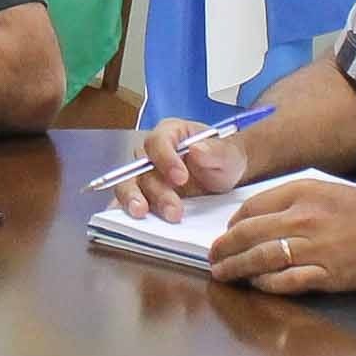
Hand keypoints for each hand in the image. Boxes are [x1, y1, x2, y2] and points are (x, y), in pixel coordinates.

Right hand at [113, 116, 254, 220]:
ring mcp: (145, 175)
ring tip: (144, 215)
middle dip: (155, 190)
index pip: (158, 141)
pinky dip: (127, 210)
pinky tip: (133, 222)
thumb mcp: (228, 154)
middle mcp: (152, 153)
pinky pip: (129, 201)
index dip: (165, 159)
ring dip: (136, 200)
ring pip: (130, 185)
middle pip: (141, 167)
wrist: (225, 177)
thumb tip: (196, 149)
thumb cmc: (223, 159)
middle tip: (172, 209)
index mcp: (171, 133)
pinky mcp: (144, 195)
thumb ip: (216, 151)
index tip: (181, 178)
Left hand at [209, 177, 355, 295]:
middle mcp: (303, 219)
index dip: (233, 224)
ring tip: (224, 274)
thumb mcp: (331, 192)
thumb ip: (298, 201)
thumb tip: (266, 216)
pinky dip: (266, 284)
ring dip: (237, 268)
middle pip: (249, 234)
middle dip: (224, 248)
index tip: (226, 234)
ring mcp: (314, 248)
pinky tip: (257, 286)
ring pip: (261, 258)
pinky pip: (286, 281)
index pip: (252, 208)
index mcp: (303, 194)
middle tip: (213, 257)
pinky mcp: (327, 275)